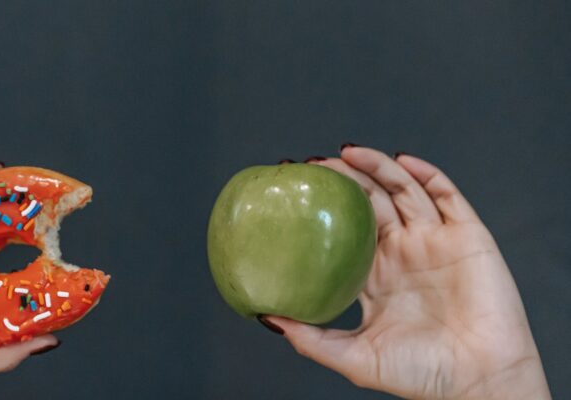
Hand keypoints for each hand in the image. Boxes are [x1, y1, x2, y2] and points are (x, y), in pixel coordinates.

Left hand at [260, 146, 550, 398]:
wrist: (478, 383)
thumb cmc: (419, 376)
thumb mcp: (353, 357)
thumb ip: (311, 339)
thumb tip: (266, 317)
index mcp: (376, 275)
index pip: (343, 229)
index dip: (322, 207)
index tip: (293, 190)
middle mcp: (403, 252)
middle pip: (371, 201)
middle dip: (344, 178)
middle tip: (313, 164)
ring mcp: (435, 242)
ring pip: (404, 190)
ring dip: (378, 166)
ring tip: (347, 152)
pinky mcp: (467, 237)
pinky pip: (447, 196)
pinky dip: (427, 174)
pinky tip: (402, 160)